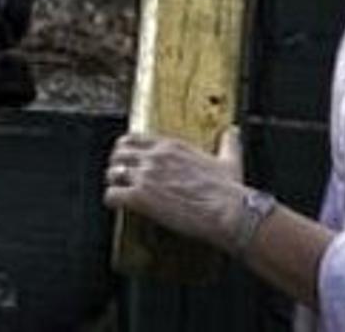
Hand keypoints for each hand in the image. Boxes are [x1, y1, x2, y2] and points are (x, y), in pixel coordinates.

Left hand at [103, 127, 248, 250]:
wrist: (227, 212)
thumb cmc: (228, 190)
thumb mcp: (229, 160)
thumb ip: (228, 143)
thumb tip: (233, 132)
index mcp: (170, 146)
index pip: (133, 138)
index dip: (126, 150)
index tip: (127, 159)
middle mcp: (154, 157)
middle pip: (118, 154)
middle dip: (116, 165)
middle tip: (119, 176)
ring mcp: (145, 176)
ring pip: (112, 173)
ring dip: (113, 183)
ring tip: (117, 191)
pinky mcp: (141, 197)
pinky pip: (112, 195)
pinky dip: (111, 200)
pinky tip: (116, 205)